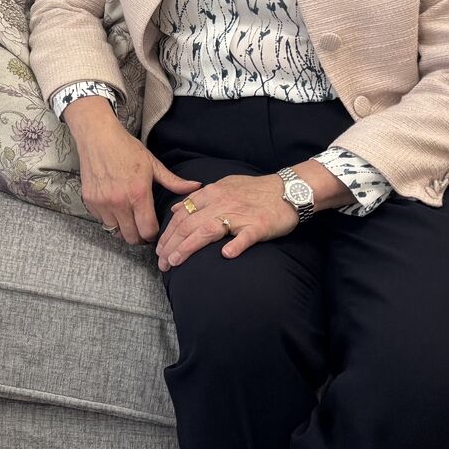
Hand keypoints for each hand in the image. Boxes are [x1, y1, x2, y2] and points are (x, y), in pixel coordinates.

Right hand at [66, 98, 199, 244]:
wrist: (97, 136)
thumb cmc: (126, 148)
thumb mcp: (153, 164)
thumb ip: (174, 181)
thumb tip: (197, 186)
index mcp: (139, 193)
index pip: (148, 230)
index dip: (153, 234)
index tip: (154, 230)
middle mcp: (119, 201)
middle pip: (131, 237)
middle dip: (139, 236)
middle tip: (142, 229)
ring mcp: (102, 202)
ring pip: (115, 231)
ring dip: (123, 228)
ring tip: (129, 219)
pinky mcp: (90, 201)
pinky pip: (102, 220)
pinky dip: (109, 218)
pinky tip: (115, 207)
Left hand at [156, 173, 297, 267]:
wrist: (288, 189)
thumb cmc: (256, 190)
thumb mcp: (223, 186)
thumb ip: (199, 198)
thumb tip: (176, 208)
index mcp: (212, 193)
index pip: (182, 214)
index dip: (168, 233)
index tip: (159, 249)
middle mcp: (222, 203)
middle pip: (189, 224)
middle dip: (171, 245)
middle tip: (162, 263)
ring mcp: (240, 215)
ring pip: (207, 230)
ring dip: (188, 247)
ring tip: (175, 262)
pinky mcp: (259, 226)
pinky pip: (245, 237)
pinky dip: (235, 245)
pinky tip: (225, 255)